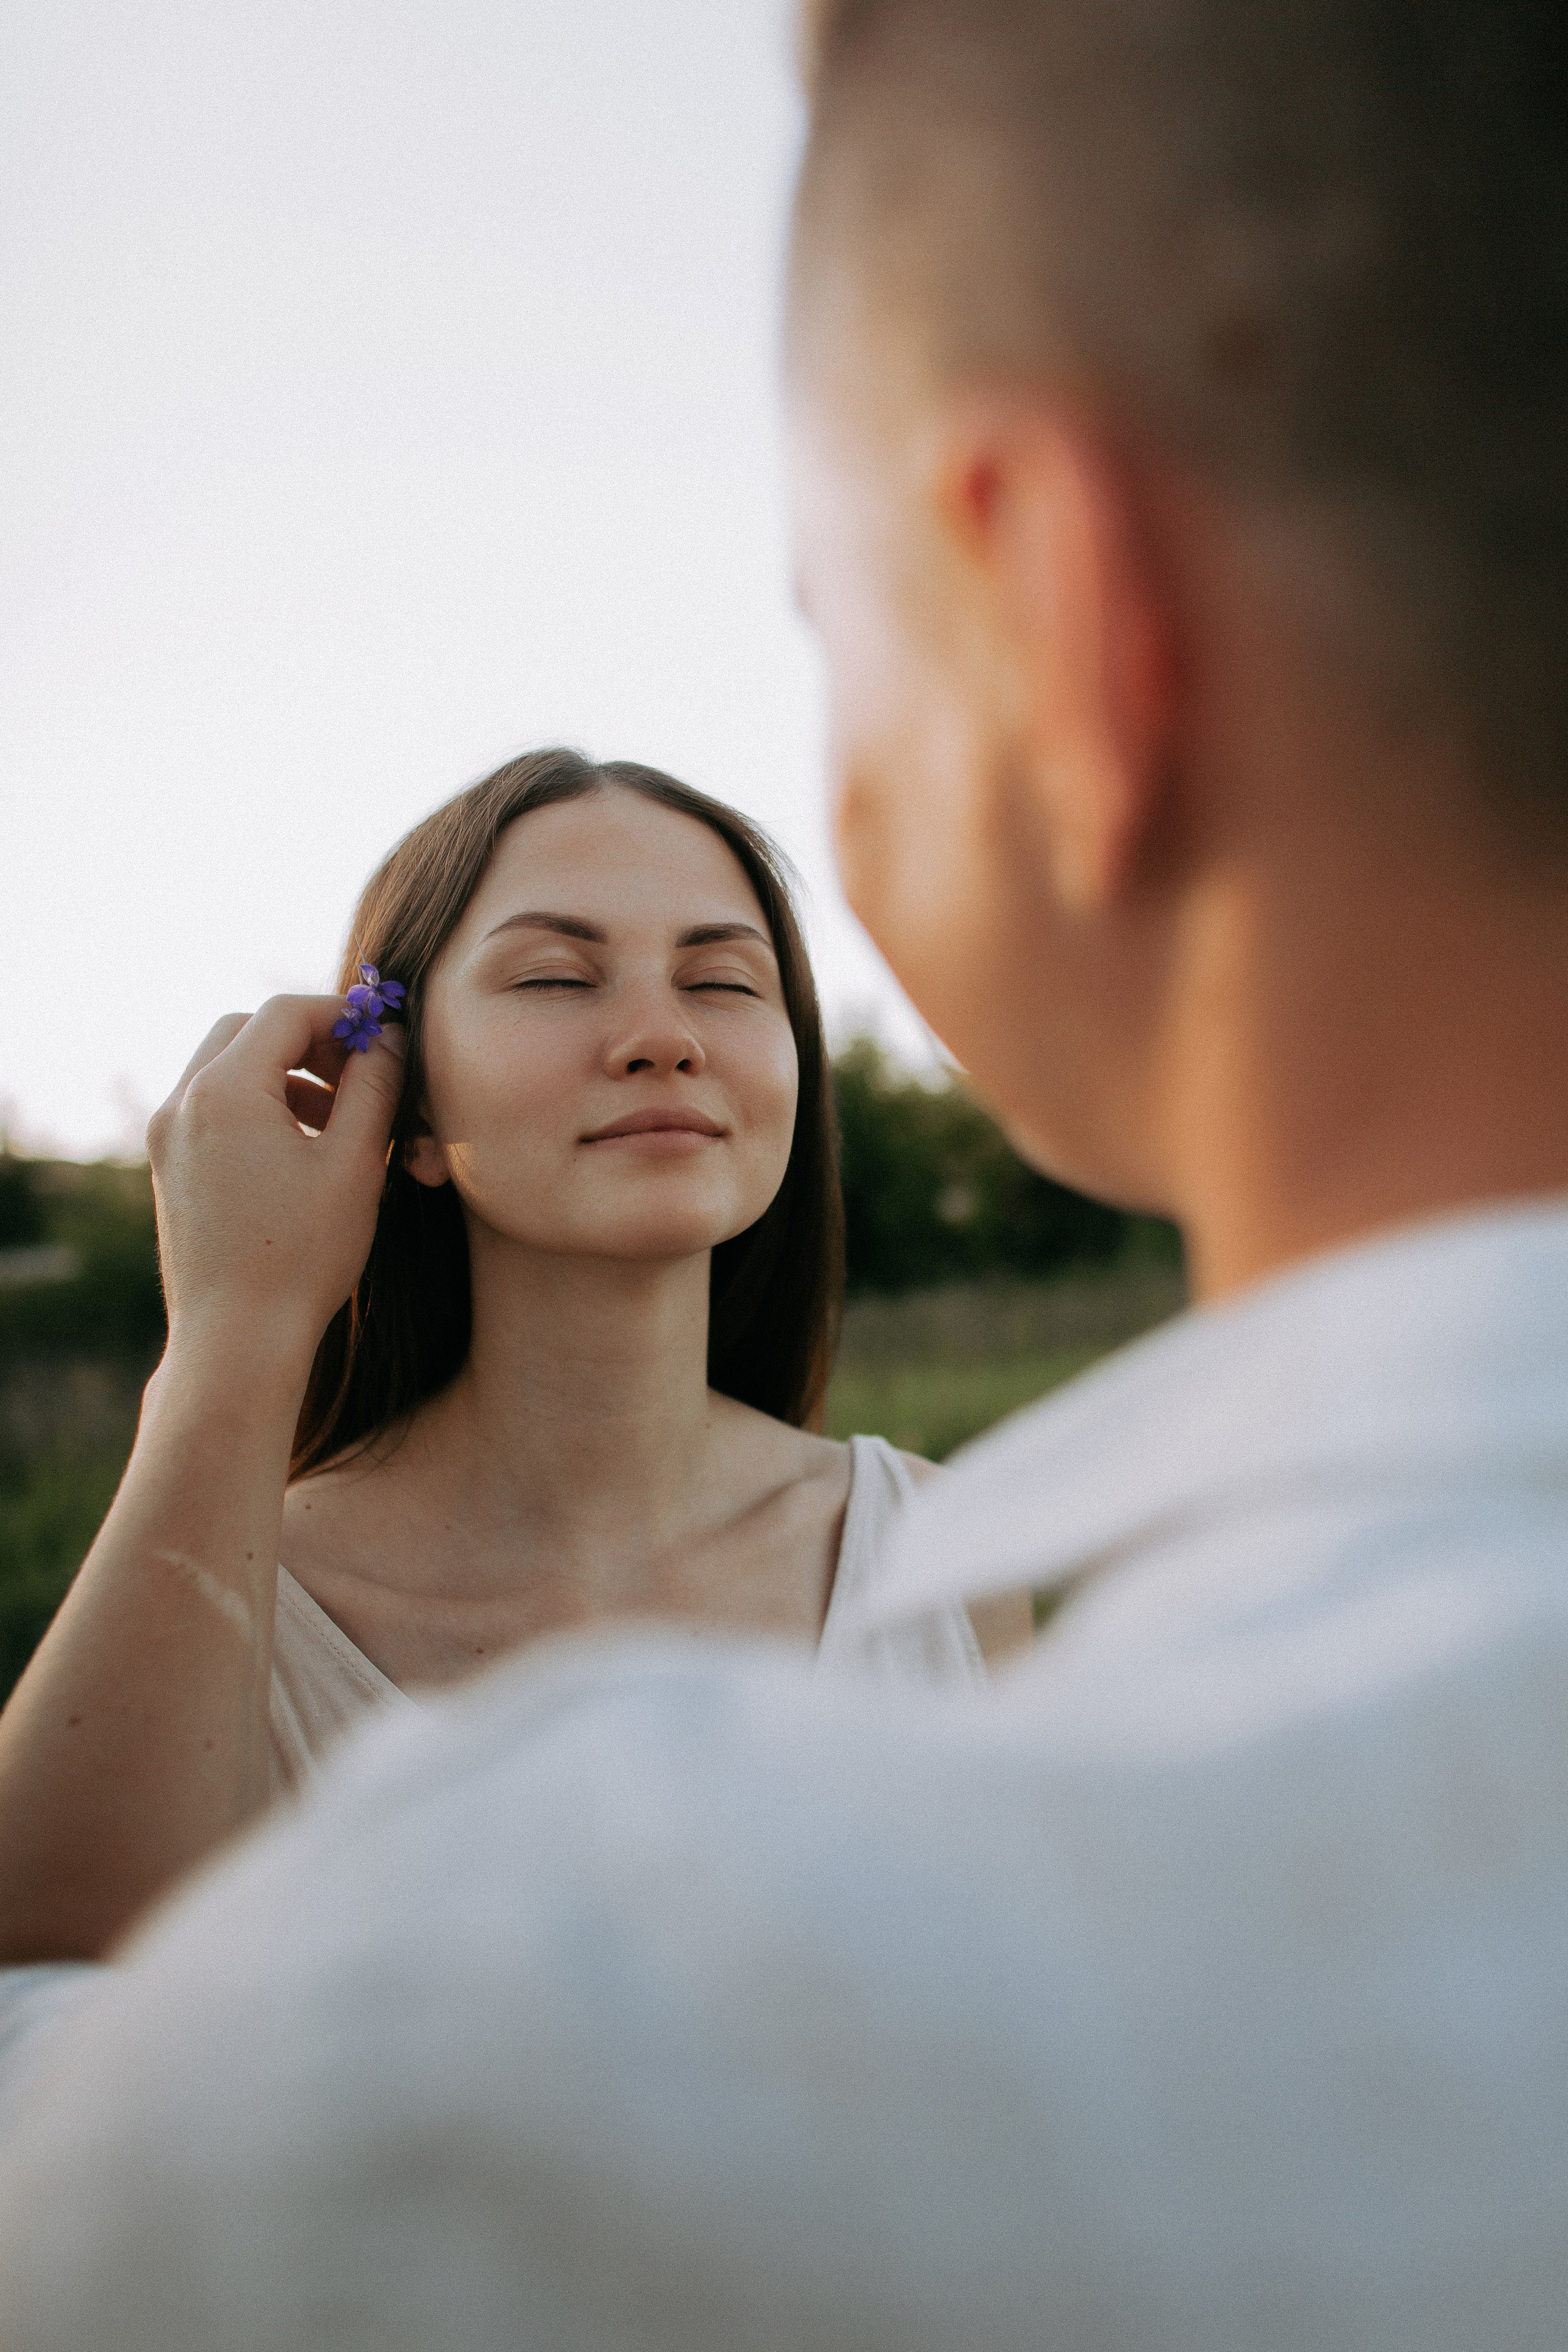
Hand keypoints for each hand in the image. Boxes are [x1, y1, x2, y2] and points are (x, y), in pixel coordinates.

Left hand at [146, 997, 405, 1384]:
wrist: (236, 1340)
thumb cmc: (302, 1257)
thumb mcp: (354, 1163)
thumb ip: (374, 1087)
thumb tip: (388, 1039)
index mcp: (225, 1091)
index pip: (285, 1013)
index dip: (343, 1016)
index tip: (383, 1040)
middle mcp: (183, 1103)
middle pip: (246, 1030)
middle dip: (307, 1041)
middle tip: (356, 1073)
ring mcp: (167, 1137)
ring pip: (225, 1069)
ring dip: (282, 1074)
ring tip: (336, 1118)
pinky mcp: (167, 1168)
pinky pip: (211, 1109)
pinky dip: (256, 1107)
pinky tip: (299, 1152)